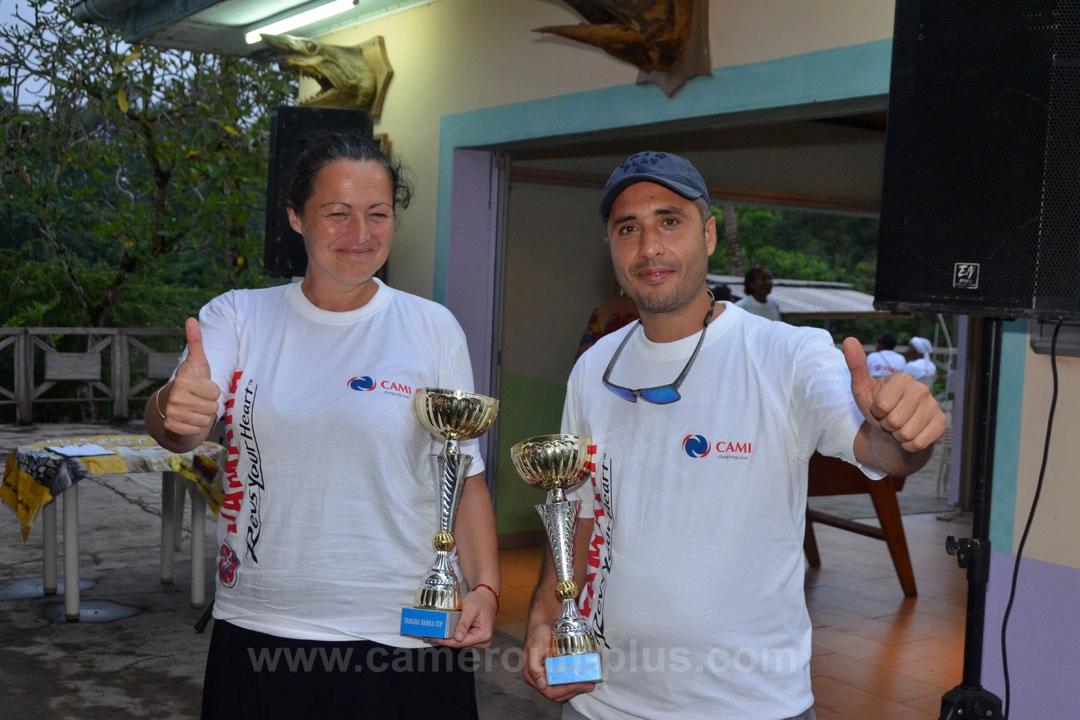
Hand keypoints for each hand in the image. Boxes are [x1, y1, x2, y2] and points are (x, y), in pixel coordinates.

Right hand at [162, 318, 220, 436]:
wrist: (171, 405)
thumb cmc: (190, 381)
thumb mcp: (196, 362)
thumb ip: (196, 342)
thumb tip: (191, 319)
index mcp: (182, 381)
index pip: (216, 392)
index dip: (213, 391)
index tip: (202, 388)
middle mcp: (174, 398)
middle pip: (213, 407)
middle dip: (209, 404)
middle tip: (198, 399)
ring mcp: (171, 414)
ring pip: (206, 419)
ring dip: (203, 416)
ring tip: (194, 409)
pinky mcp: (172, 427)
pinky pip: (197, 430)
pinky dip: (196, 426)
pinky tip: (188, 419)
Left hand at [430, 587, 495, 648]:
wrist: (486, 596)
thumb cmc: (480, 600)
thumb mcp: (470, 609)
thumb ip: (464, 623)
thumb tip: (457, 638)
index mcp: (484, 635)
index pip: (461, 642)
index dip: (445, 641)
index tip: (433, 638)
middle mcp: (484, 641)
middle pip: (460, 644)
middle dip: (445, 640)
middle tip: (430, 635)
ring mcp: (480, 641)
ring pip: (460, 643)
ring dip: (448, 638)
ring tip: (435, 634)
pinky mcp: (476, 638)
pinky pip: (462, 639)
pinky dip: (453, 636)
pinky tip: (444, 633)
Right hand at [522, 622, 595, 701]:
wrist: (542, 622)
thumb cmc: (537, 634)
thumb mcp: (535, 649)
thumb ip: (535, 668)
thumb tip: (541, 685)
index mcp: (532, 676)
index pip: (550, 692)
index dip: (565, 691)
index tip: (578, 684)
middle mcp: (540, 679)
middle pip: (558, 693)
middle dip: (574, 690)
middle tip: (588, 685)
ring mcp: (548, 675)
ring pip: (562, 689)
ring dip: (576, 688)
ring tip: (589, 683)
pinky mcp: (555, 670)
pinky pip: (565, 680)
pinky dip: (574, 681)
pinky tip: (583, 677)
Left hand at [842, 337, 945, 452]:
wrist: (895, 432)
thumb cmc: (878, 409)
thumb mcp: (862, 390)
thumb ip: (856, 366)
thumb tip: (849, 340)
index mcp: (902, 378)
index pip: (881, 406)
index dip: (876, 412)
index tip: (880, 409)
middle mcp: (922, 388)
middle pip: (894, 421)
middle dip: (887, 426)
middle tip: (890, 420)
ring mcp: (934, 405)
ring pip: (906, 433)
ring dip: (898, 436)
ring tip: (899, 427)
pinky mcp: (942, 422)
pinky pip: (918, 442)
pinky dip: (909, 445)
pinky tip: (910, 436)